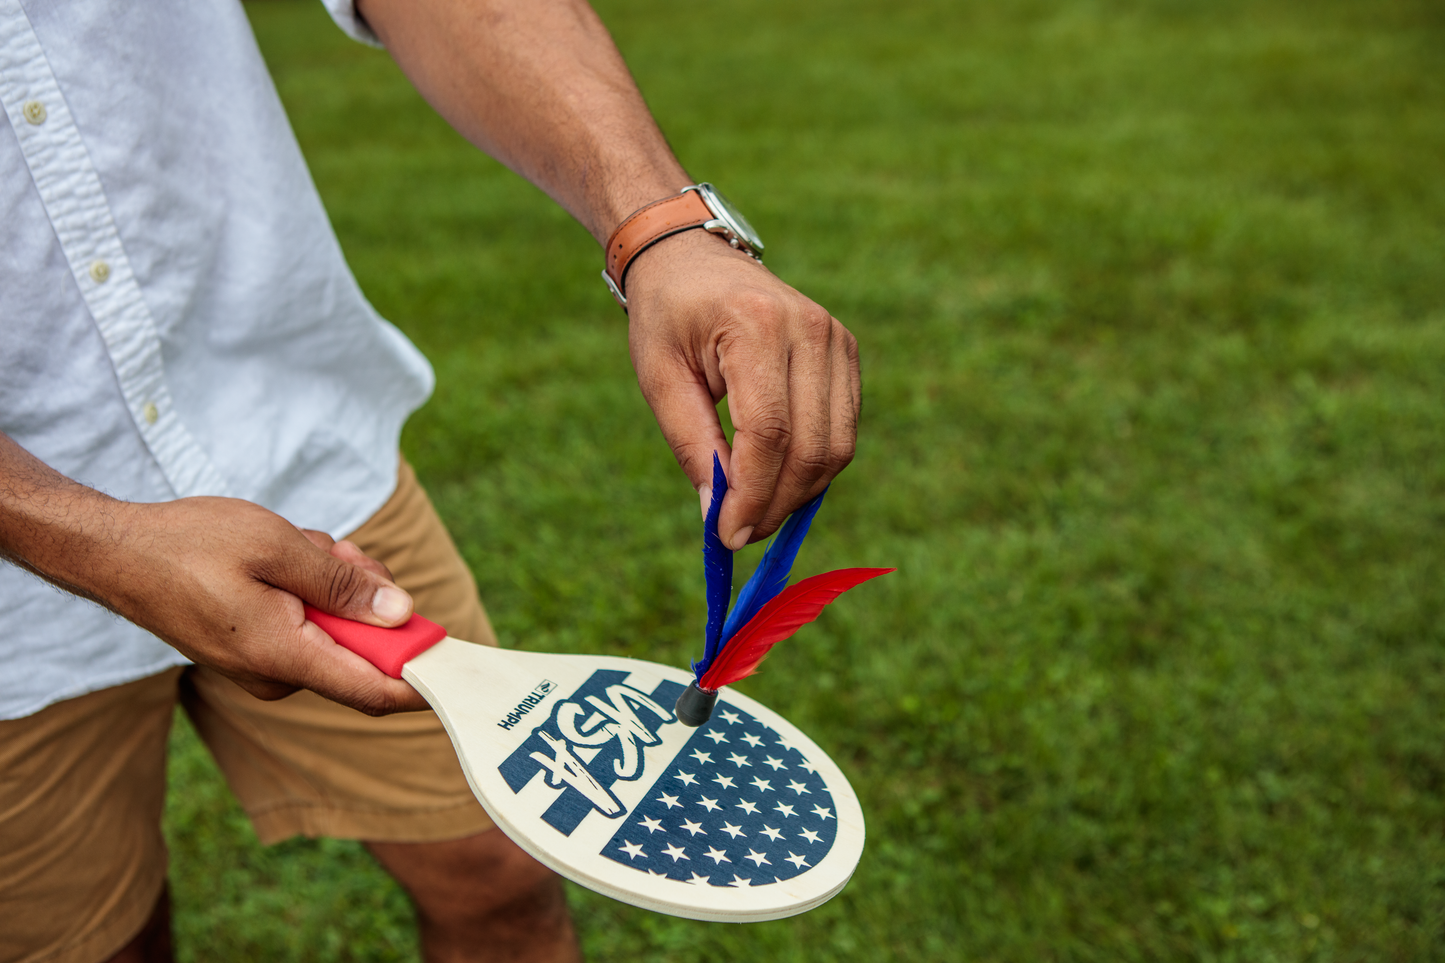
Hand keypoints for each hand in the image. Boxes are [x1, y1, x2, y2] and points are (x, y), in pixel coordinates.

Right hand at [89, 497, 427, 713]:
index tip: (459, 658)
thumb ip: (343, 587)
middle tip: (334, 552)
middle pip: (363, 645)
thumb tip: (402, 616)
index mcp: (286, 656)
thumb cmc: (191, 544)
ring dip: (334, 582)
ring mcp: (267, 666)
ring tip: (294, 548)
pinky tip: (281, 559)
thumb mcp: (279, 548)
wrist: (117, 553)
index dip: (425, 678)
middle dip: (366, 594)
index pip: (376, 691)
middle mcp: (279, 675)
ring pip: (339, 625)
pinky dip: (310, 586)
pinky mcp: (259, 649)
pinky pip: (311, 621)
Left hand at [624, 230, 860, 548]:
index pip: (770, 432)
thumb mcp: (660, 379)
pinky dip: (813, 468)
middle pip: (811, 446)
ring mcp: (837, 339)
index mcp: (756, 326)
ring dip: (798, 494)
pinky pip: (842, 431)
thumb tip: (719, 515)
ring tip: (755, 512)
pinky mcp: (847, 353)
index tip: (726, 535)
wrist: (694, 258)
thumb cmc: (668, 317)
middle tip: (739, 534)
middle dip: (776, 504)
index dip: (753, 494)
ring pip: (836, 447)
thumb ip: (693, 446)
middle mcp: (810, 329)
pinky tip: (776, 481)